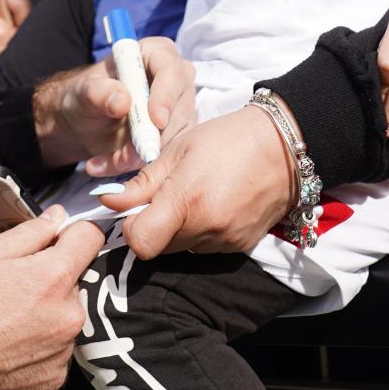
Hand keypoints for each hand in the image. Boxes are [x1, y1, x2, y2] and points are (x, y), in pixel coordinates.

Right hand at [0, 207, 103, 389]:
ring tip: (8, 322)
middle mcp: (69, 315)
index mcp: (55, 277)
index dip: (74, 234)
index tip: (59, 241)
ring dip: (47, 316)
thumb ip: (31, 232)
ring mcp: (64, 351)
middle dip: (53, 281)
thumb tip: (58, 216)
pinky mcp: (54, 379)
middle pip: (76, 282)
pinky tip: (9, 347)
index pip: (91, 238)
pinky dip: (39, 348)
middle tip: (16, 290)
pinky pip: (56, 352)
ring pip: (65, 319)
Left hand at [31, 37, 194, 172]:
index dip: (166, 96)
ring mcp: (180, 109)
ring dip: (142, 155)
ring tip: (109, 161)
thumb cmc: (85, 97)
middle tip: (122, 157)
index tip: (156, 120)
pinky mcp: (177, 134)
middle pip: (179, 110)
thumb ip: (99, 93)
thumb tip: (122, 100)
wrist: (84, 121)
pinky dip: (140, 164)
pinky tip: (114, 164)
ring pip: (174, 137)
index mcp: (157, 54)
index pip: (171, 72)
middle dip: (151, 137)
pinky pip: (167, 155)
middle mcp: (176, 80)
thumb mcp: (84, 93)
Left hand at [96, 94, 296, 259]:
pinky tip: (213, 205)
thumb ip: (141, 183)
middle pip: (158, 247)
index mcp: (186, 200)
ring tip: (194, 198)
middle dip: (153, 227)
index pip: (140, 242)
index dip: (131, 227)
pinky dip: (200, 233)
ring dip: (177, 231)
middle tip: (165, 198)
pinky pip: (205, 249)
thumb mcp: (178, 150)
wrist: (282, 148)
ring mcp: (225, 241)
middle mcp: (206, 228)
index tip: (135, 208)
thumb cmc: (226, 140)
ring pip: (181, 249)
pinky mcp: (239, 246)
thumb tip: (106, 201)